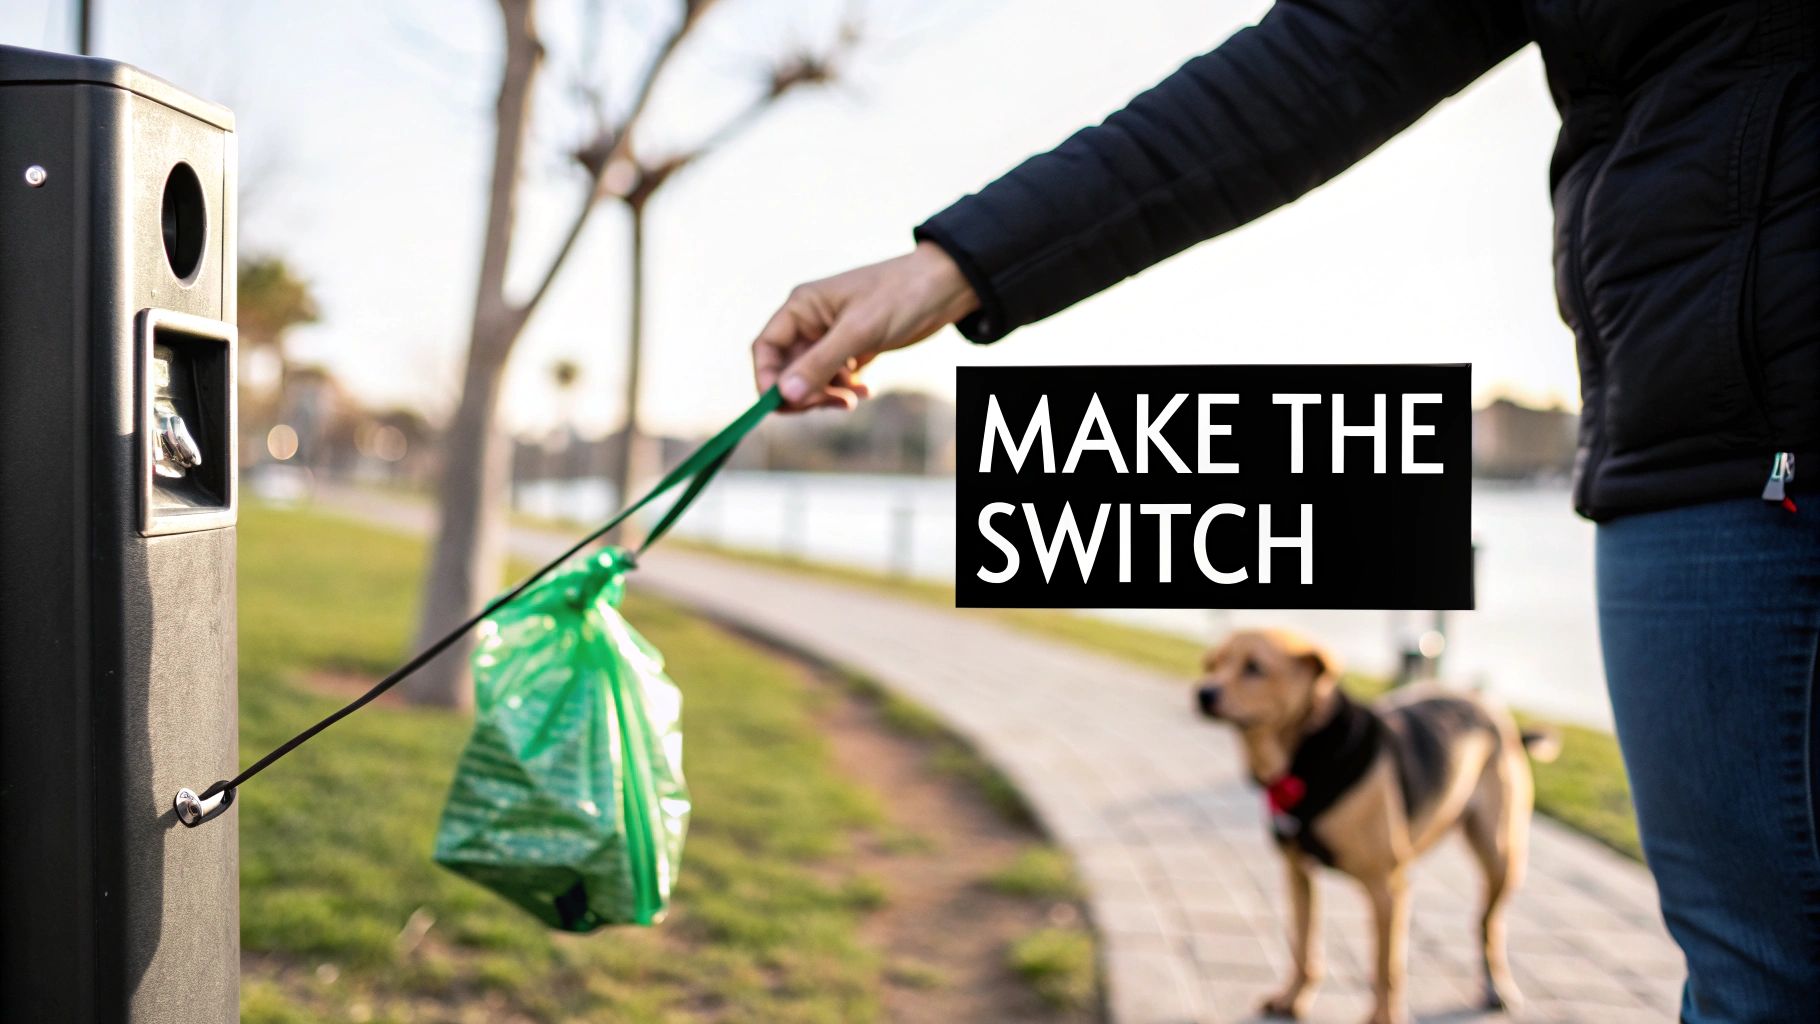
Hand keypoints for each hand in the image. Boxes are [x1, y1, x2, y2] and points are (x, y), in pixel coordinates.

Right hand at [752, 241, 978, 410]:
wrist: (944, 286)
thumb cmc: (899, 296)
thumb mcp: (858, 332)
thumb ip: (820, 364)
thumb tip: (784, 396)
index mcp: (802, 307)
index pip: (765, 348)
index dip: (767, 379)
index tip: (783, 405)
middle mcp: (811, 322)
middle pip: (786, 369)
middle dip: (804, 392)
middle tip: (833, 404)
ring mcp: (831, 336)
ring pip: (811, 378)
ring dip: (827, 395)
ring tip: (854, 398)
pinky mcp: (852, 348)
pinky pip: (835, 378)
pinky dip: (846, 389)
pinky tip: (867, 389)